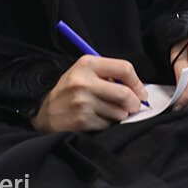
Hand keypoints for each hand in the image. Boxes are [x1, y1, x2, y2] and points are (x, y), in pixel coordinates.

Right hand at [31, 55, 147, 132]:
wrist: (45, 111)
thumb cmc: (71, 90)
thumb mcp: (86, 72)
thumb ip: (110, 74)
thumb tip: (139, 89)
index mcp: (88, 64)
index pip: (124, 68)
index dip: (137, 82)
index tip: (141, 92)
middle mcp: (84, 82)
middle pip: (125, 93)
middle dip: (135, 103)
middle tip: (135, 106)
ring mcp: (82, 102)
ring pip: (119, 111)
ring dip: (121, 114)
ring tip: (110, 110)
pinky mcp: (82, 120)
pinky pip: (108, 124)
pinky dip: (109, 123)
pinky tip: (98, 118)